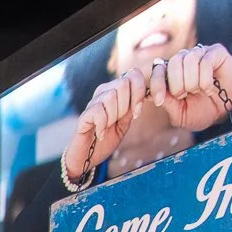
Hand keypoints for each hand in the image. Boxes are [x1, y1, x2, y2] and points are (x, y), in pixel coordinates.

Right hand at [64, 67, 147, 184]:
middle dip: (127, 104)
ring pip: (111, 96)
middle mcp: (103, 92)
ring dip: (114, 116)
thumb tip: (147, 92)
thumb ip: (133, 107)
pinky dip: (102, 125)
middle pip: (123, 83)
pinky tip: (100, 134)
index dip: (140, 91)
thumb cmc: (107, 139)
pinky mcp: (84, 116)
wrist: (88, 157)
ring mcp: (92, 103)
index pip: (132, 74)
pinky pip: (98, 111)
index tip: (138, 111)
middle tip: (120, 120)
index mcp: (116, 91)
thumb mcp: (125, 122)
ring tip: (108, 127)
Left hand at [148, 43, 231, 133]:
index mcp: (171, 74)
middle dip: (176, 85)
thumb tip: (152, 93)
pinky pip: (205, 60)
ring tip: (199, 91)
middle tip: (185, 95)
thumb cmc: (202, 111)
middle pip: (172, 63)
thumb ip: (167, 103)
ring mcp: (200, 54)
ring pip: (188, 59)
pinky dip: (205, 78)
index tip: (159, 101)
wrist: (226, 111)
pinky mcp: (216, 52)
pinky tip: (209, 87)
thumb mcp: (180, 114)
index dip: (156, 84)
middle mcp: (184, 61)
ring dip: (192, 81)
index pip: (157, 70)